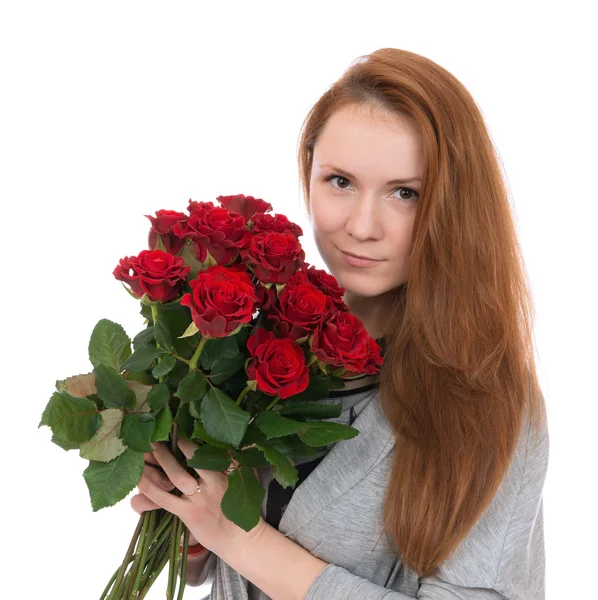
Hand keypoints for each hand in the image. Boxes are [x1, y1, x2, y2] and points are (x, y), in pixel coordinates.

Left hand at [130, 439, 265, 558]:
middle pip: (189, 458)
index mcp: (226, 469)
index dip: (186, 440)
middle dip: (169, 448)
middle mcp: (214, 481)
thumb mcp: (242, 478)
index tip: (173, 431)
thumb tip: (222, 443)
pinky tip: (141, 479)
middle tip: (154, 439)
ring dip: (158, 463)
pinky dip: (150, 488)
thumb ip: (232, 460)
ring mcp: (201, 498)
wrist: (241, 538)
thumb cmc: (237, 506)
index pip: (204, 449)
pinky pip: (164, 499)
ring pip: (175, 476)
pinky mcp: (189, 514)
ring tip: (144, 454)